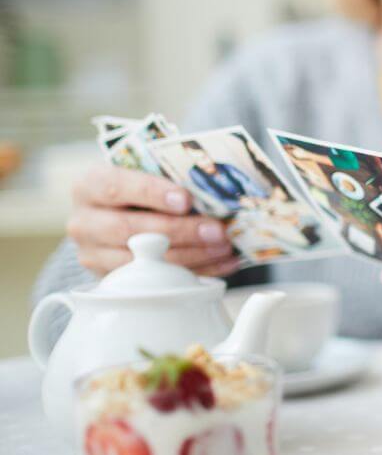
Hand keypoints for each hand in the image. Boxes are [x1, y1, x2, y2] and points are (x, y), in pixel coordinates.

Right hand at [67, 165, 238, 276]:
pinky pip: (154, 282)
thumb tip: (217, 189)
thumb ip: (170, 176)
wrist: (118, 213)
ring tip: (224, 248)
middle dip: (179, 231)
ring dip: (191, 256)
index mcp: (90, 185)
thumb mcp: (147, 172)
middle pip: (129, 230)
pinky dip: (195, 272)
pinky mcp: (111, 280)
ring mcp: (94, 254)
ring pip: (141, 261)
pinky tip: (222, 264)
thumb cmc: (141, 187)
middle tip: (217, 231)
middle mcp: (84, 221)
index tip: (186, 200)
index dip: (153, 194)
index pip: (117, 187)